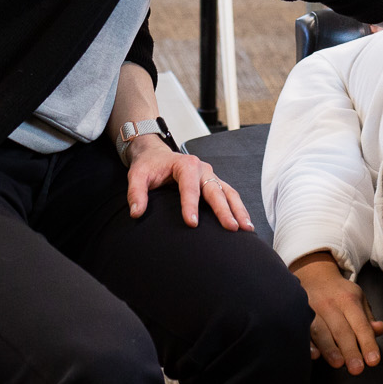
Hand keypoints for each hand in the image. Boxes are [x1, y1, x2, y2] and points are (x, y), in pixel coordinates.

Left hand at [125, 137, 253, 231]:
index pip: (189, 188)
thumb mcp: (137, 175)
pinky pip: (229, 195)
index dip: (190, 206)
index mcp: (185, 165)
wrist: (155, 154)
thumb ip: (136, 193)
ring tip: (247, 228)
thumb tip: (137, 213)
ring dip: (238, 210)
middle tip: (232, 228)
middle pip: (215, 191)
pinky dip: (238, 208)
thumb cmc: (148, 165)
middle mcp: (202, 169)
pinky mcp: (213, 183)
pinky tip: (244, 223)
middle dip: (224, 210)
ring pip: (228, 192)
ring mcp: (210, 176)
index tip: (192, 224)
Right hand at [290, 252, 382, 374]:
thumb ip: (368, 318)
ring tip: (338, 363)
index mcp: (349, 300)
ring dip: (329, 348)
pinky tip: (314, 354)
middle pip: (341, 330)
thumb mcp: (359, 299)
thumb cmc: (340, 294)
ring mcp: (312, 309)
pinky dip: (308, 343)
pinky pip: (303, 330)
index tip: (373, 360)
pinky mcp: (298, 315)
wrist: (314, 276)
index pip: (360, 324)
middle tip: (357, 369)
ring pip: (321, 331)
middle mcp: (330, 304)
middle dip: (350, 350)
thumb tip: (380, 329)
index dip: (367, 343)